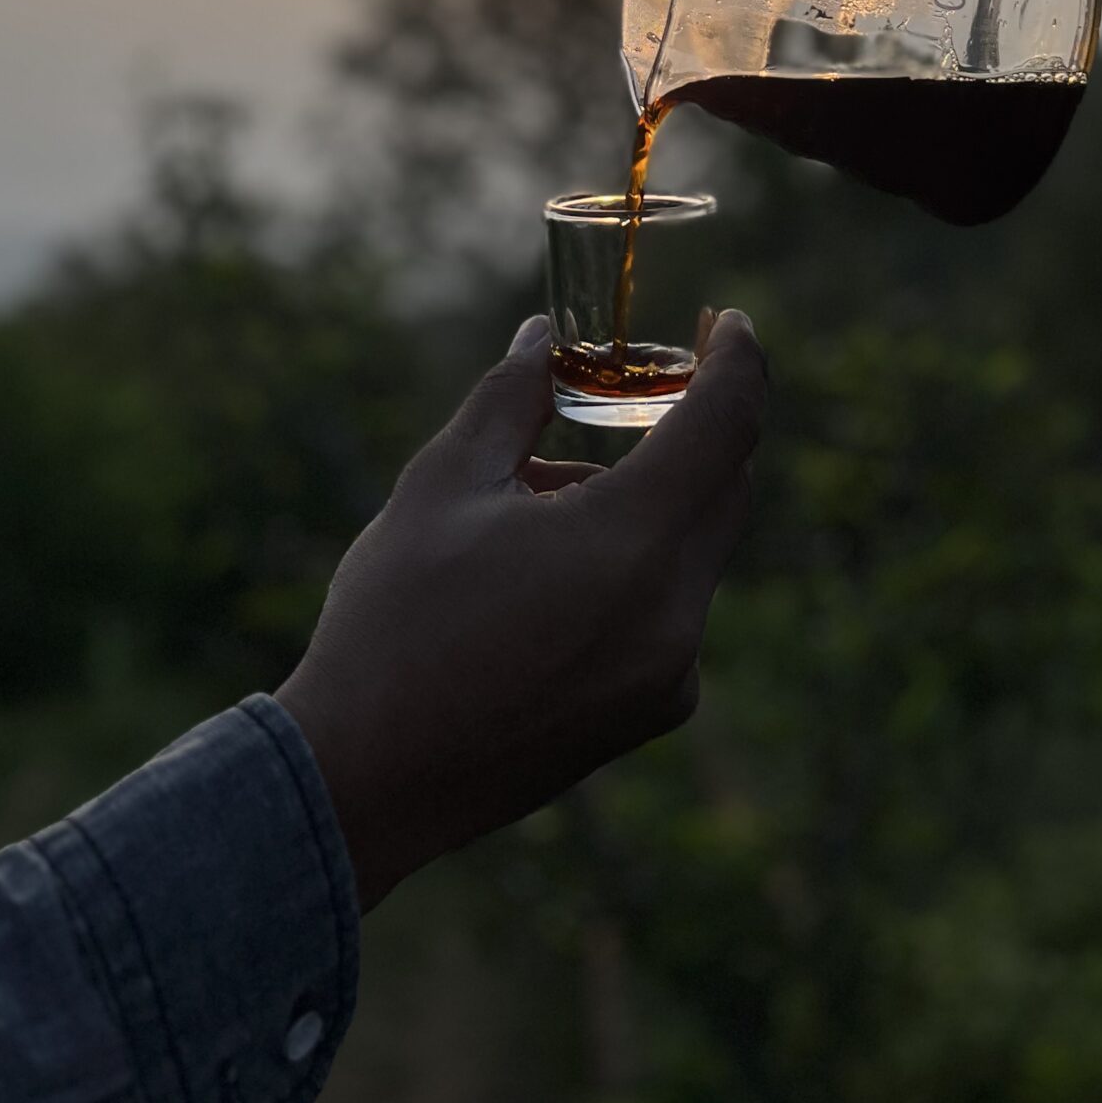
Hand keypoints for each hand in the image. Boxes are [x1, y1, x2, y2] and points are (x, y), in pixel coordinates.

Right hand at [276, 310, 766, 908]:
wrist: (364, 781)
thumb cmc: (395, 620)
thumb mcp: (444, 483)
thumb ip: (512, 396)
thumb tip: (543, 337)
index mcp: (633, 545)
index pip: (727, 424)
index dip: (737, 360)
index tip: (728, 321)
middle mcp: (674, 614)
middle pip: (722, 485)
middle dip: (691, 423)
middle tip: (638, 379)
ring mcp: (669, 673)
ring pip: (691, 545)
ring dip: (647, 494)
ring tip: (536, 490)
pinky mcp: (649, 710)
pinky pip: (670, 604)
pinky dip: (635, 559)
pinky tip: (543, 563)